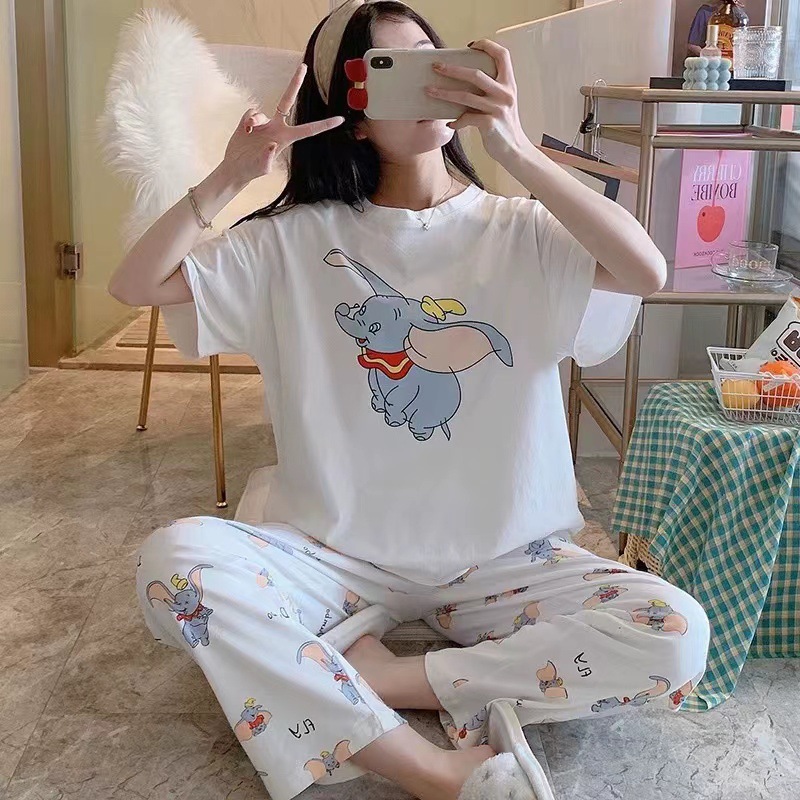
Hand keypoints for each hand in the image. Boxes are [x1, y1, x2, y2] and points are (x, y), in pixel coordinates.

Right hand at [221, 62, 344, 187]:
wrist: (236, 166)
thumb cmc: (252, 170)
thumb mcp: (262, 169)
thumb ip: (268, 159)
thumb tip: (272, 145)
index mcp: (286, 138)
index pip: (309, 129)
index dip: (324, 125)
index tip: (340, 119)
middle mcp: (277, 126)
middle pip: (287, 100)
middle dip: (294, 83)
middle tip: (303, 66)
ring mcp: (264, 122)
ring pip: (261, 111)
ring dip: (254, 120)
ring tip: (248, 132)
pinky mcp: (250, 121)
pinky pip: (251, 111)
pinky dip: (248, 119)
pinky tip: (245, 130)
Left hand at [425, 39, 532, 163]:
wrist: (514, 150)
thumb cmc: (503, 125)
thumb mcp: (502, 103)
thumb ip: (489, 90)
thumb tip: (461, 81)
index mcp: (509, 84)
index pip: (502, 55)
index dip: (487, 46)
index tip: (470, 46)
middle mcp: (505, 93)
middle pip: (476, 74)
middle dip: (452, 70)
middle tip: (436, 67)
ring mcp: (498, 109)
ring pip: (466, 96)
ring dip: (445, 93)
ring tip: (429, 91)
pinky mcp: (490, 124)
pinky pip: (467, 118)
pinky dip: (456, 121)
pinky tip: (450, 124)